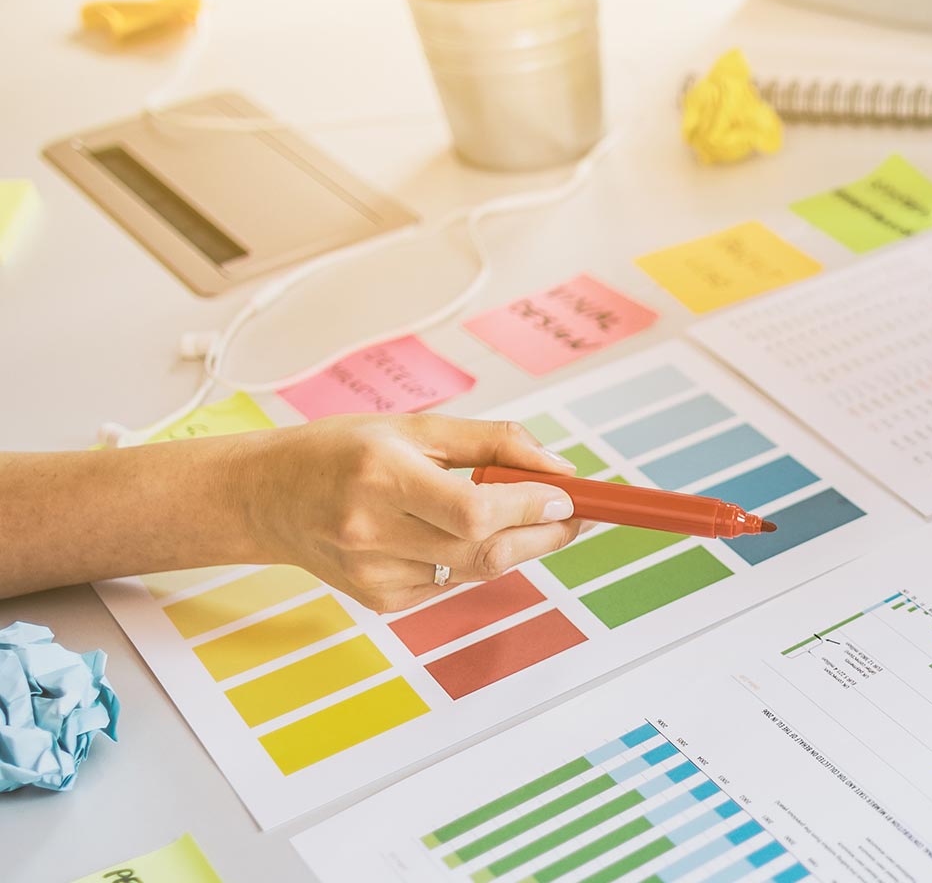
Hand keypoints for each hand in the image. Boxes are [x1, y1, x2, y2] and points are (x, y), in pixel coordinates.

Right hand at [239, 414, 582, 611]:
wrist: (265, 498)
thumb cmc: (342, 452)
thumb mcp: (415, 427)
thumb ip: (492, 442)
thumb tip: (558, 468)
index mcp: (382, 477)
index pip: (474, 510)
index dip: (530, 507)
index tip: (569, 496)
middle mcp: (373, 531)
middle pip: (484, 551)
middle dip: (543, 535)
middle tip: (570, 516)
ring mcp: (373, 574)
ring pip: (474, 571)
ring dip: (513, 546)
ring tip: (518, 515)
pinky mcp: (378, 601)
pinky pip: (450, 584)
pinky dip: (469, 560)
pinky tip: (449, 535)